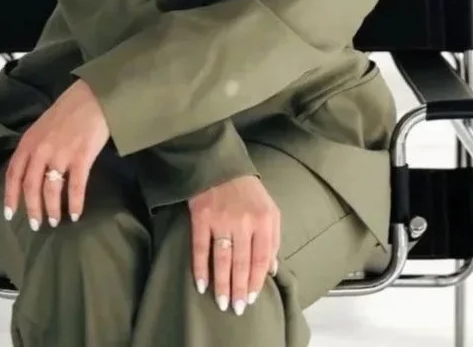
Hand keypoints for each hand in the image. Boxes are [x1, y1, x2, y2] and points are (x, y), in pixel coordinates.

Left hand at [3, 79, 109, 228]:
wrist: (94, 97)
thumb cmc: (69, 110)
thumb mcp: (43, 126)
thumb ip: (35, 146)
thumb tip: (31, 171)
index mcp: (29, 141)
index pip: (13, 173)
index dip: (10, 197)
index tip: (9, 214)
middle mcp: (41, 150)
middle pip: (30, 187)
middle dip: (32, 209)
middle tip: (36, 225)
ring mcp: (61, 154)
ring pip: (51, 190)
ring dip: (51, 209)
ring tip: (56, 221)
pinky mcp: (81, 158)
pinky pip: (75, 187)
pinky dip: (74, 204)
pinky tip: (75, 214)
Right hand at [187, 175, 279, 314]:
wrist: (220, 164)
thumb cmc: (247, 190)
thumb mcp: (269, 209)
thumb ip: (273, 238)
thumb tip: (272, 269)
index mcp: (264, 219)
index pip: (262, 258)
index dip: (257, 281)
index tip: (253, 298)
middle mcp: (244, 221)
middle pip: (242, 263)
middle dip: (240, 288)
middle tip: (238, 308)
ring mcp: (221, 219)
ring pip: (222, 259)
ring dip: (222, 284)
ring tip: (222, 302)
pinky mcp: (201, 216)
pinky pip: (200, 248)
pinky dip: (200, 268)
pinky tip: (201, 285)